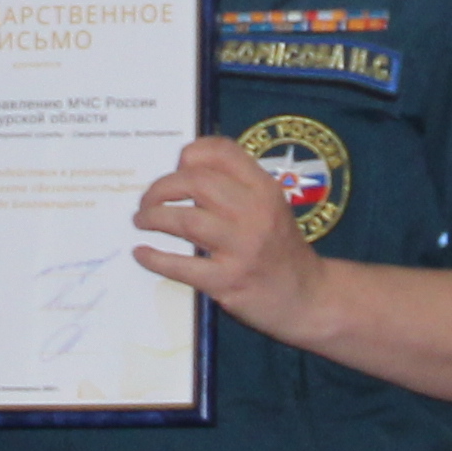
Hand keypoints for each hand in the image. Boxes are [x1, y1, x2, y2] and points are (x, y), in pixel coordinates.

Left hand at [137, 133, 323, 338]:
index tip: (176, 166)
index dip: (191, 153)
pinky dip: (155, 257)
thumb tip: (182, 173)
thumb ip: (238, 188)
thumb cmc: (282, 250)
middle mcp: (255, 213)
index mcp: (265, 189)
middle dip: (161, 187)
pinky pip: (181, 266)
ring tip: (142, 220)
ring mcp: (241, 248)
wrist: (309, 298)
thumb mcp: (271, 208)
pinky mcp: (227, 281)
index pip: (222, 152)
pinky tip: (142, 253)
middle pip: (195, 181)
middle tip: (148, 200)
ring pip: (184, 219)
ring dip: (153, 217)